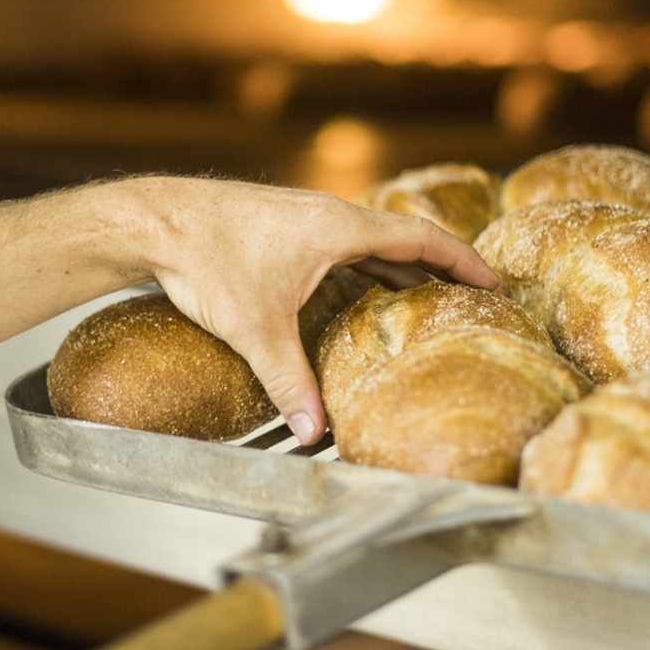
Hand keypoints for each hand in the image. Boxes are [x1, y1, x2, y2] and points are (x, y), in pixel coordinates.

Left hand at [115, 177, 499, 442]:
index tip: (495, 282)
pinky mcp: (286, 226)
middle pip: (405, 239)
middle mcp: (331, 216)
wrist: (153, 221)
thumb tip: (314, 433)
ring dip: (403, 267)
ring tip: (429, 298)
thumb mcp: (256, 328)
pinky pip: (344, 245)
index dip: (465, 261)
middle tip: (472, 297)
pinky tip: (361, 292)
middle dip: (441, 269)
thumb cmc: (206, 259)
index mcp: (341, 228)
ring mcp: (308, 218)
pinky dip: (367, 266)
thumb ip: (290, 382)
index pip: (424, 238)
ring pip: (372, 242)